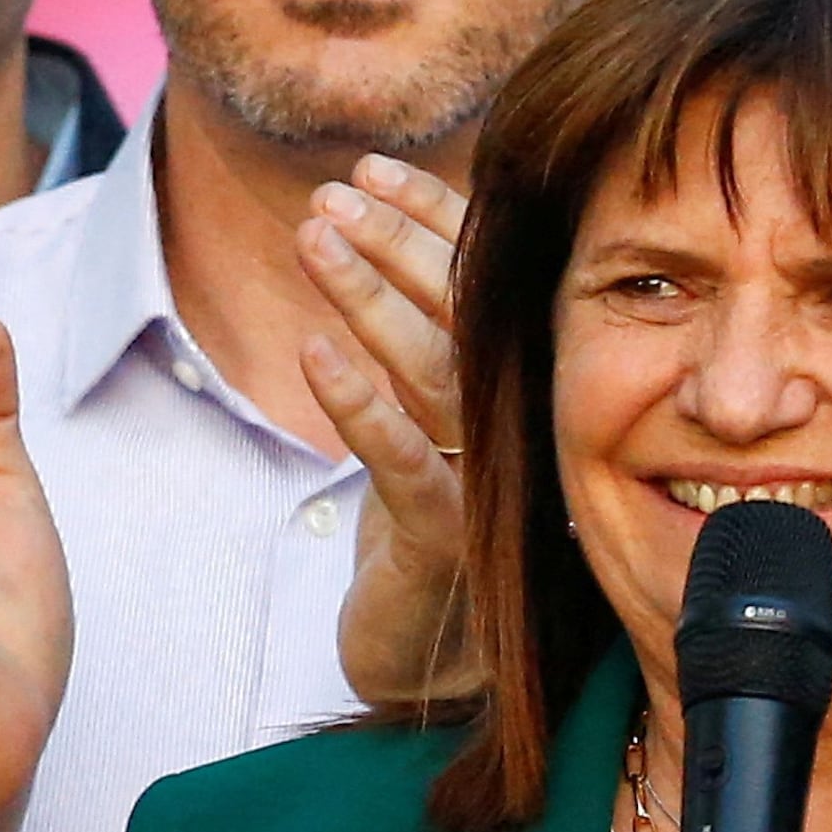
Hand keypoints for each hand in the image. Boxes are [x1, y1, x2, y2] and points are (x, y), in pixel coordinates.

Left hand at [296, 157, 480, 710]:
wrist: (433, 663)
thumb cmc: (426, 527)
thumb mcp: (430, 425)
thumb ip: (427, 341)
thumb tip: (385, 228)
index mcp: (518, 386)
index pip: (482, 284)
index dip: (430, 219)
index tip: (374, 168)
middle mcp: (518, 425)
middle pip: (462, 316)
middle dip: (397, 242)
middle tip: (333, 191)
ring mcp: (488, 483)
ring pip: (431, 374)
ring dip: (369, 298)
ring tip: (315, 236)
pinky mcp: (447, 540)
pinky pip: (399, 463)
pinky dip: (356, 406)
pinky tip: (313, 352)